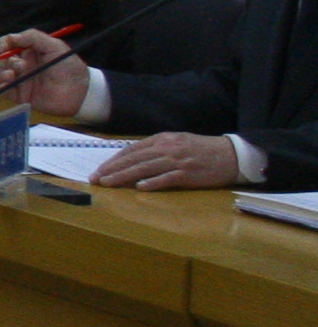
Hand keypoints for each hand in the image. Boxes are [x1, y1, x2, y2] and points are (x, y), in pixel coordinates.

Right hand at [0, 31, 91, 119]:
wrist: (80, 92)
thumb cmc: (69, 67)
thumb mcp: (55, 46)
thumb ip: (34, 37)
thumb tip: (12, 37)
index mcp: (28, 51)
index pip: (8, 44)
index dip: (2, 44)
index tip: (4, 47)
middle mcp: (21, 65)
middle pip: (1, 60)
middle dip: (6, 61)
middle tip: (22, 66)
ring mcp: (19, 80)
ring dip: (0, 73)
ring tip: (12, 76)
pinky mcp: (19, 95)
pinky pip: (2, 91)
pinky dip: (1, 87)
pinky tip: (9, 85)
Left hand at [89, 131, 246, 189]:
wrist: (231, 155)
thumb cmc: (201, 150)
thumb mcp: (177, 142)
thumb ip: (156, 149)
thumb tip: (133, 159)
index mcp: (163, 139)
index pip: (132, 150)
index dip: (114, 160)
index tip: (99, 170)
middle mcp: (167, 148)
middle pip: (134, 159)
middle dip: (112, 169)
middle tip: (96, 179)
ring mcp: (177, 161)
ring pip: (145, 168)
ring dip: (124, 176)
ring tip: (108, 183)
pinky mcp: (188, 174)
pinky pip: (167, 179)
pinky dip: (153, 183)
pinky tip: (139, 187)